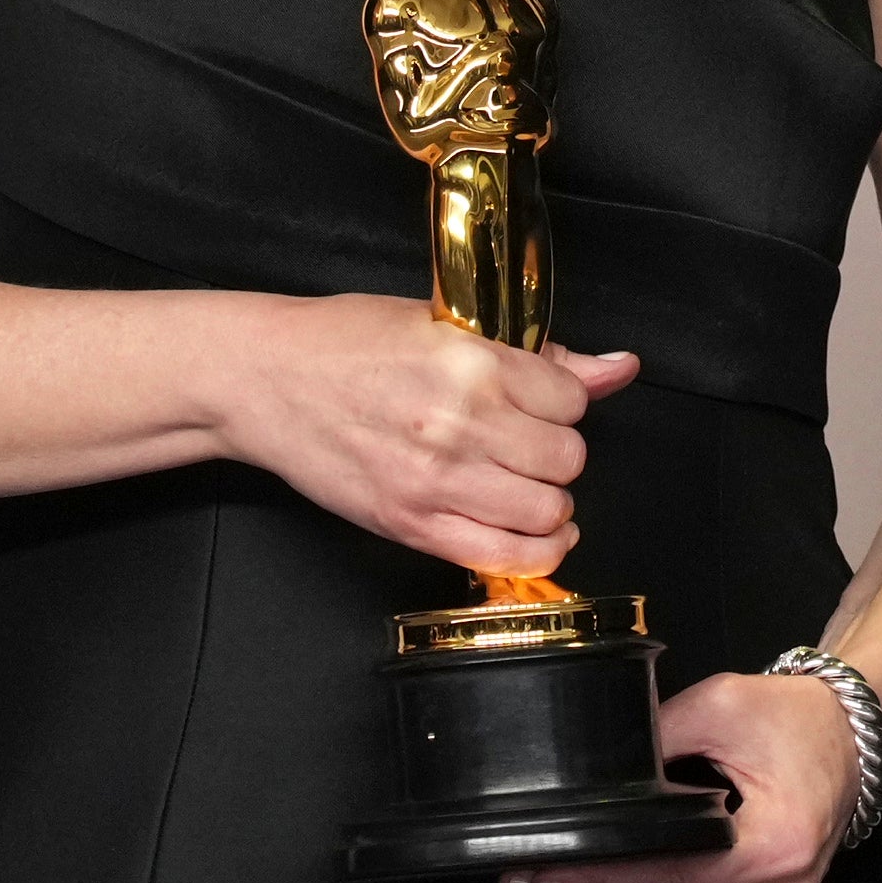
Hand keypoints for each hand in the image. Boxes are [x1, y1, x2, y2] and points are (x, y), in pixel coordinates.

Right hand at [218, 298, 636, 577]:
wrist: (264, 380)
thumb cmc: (343, 344)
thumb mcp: (445, 325)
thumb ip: (539, 356)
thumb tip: (618, 367)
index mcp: (473, 365)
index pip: (573, 400)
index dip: (564, 401)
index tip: (542, 401)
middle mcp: (461, 426)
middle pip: (567, 459)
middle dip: (558, 451)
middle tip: (530, 441)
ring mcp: (435, 482)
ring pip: (548, 511)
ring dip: (549, 501)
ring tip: (526, 483)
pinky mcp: (410, 525)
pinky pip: (505, 557)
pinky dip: (535, 551)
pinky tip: (534, 533)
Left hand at [516, 663, 867, 882]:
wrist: (850, 733)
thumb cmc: (796, 719)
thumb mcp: (720, 704)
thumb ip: (656, 736)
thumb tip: (593, 769)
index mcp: (776, 843)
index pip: (668, 878)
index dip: (599, 876)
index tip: (545, 868)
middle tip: (538, 872)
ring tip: (590, 870)